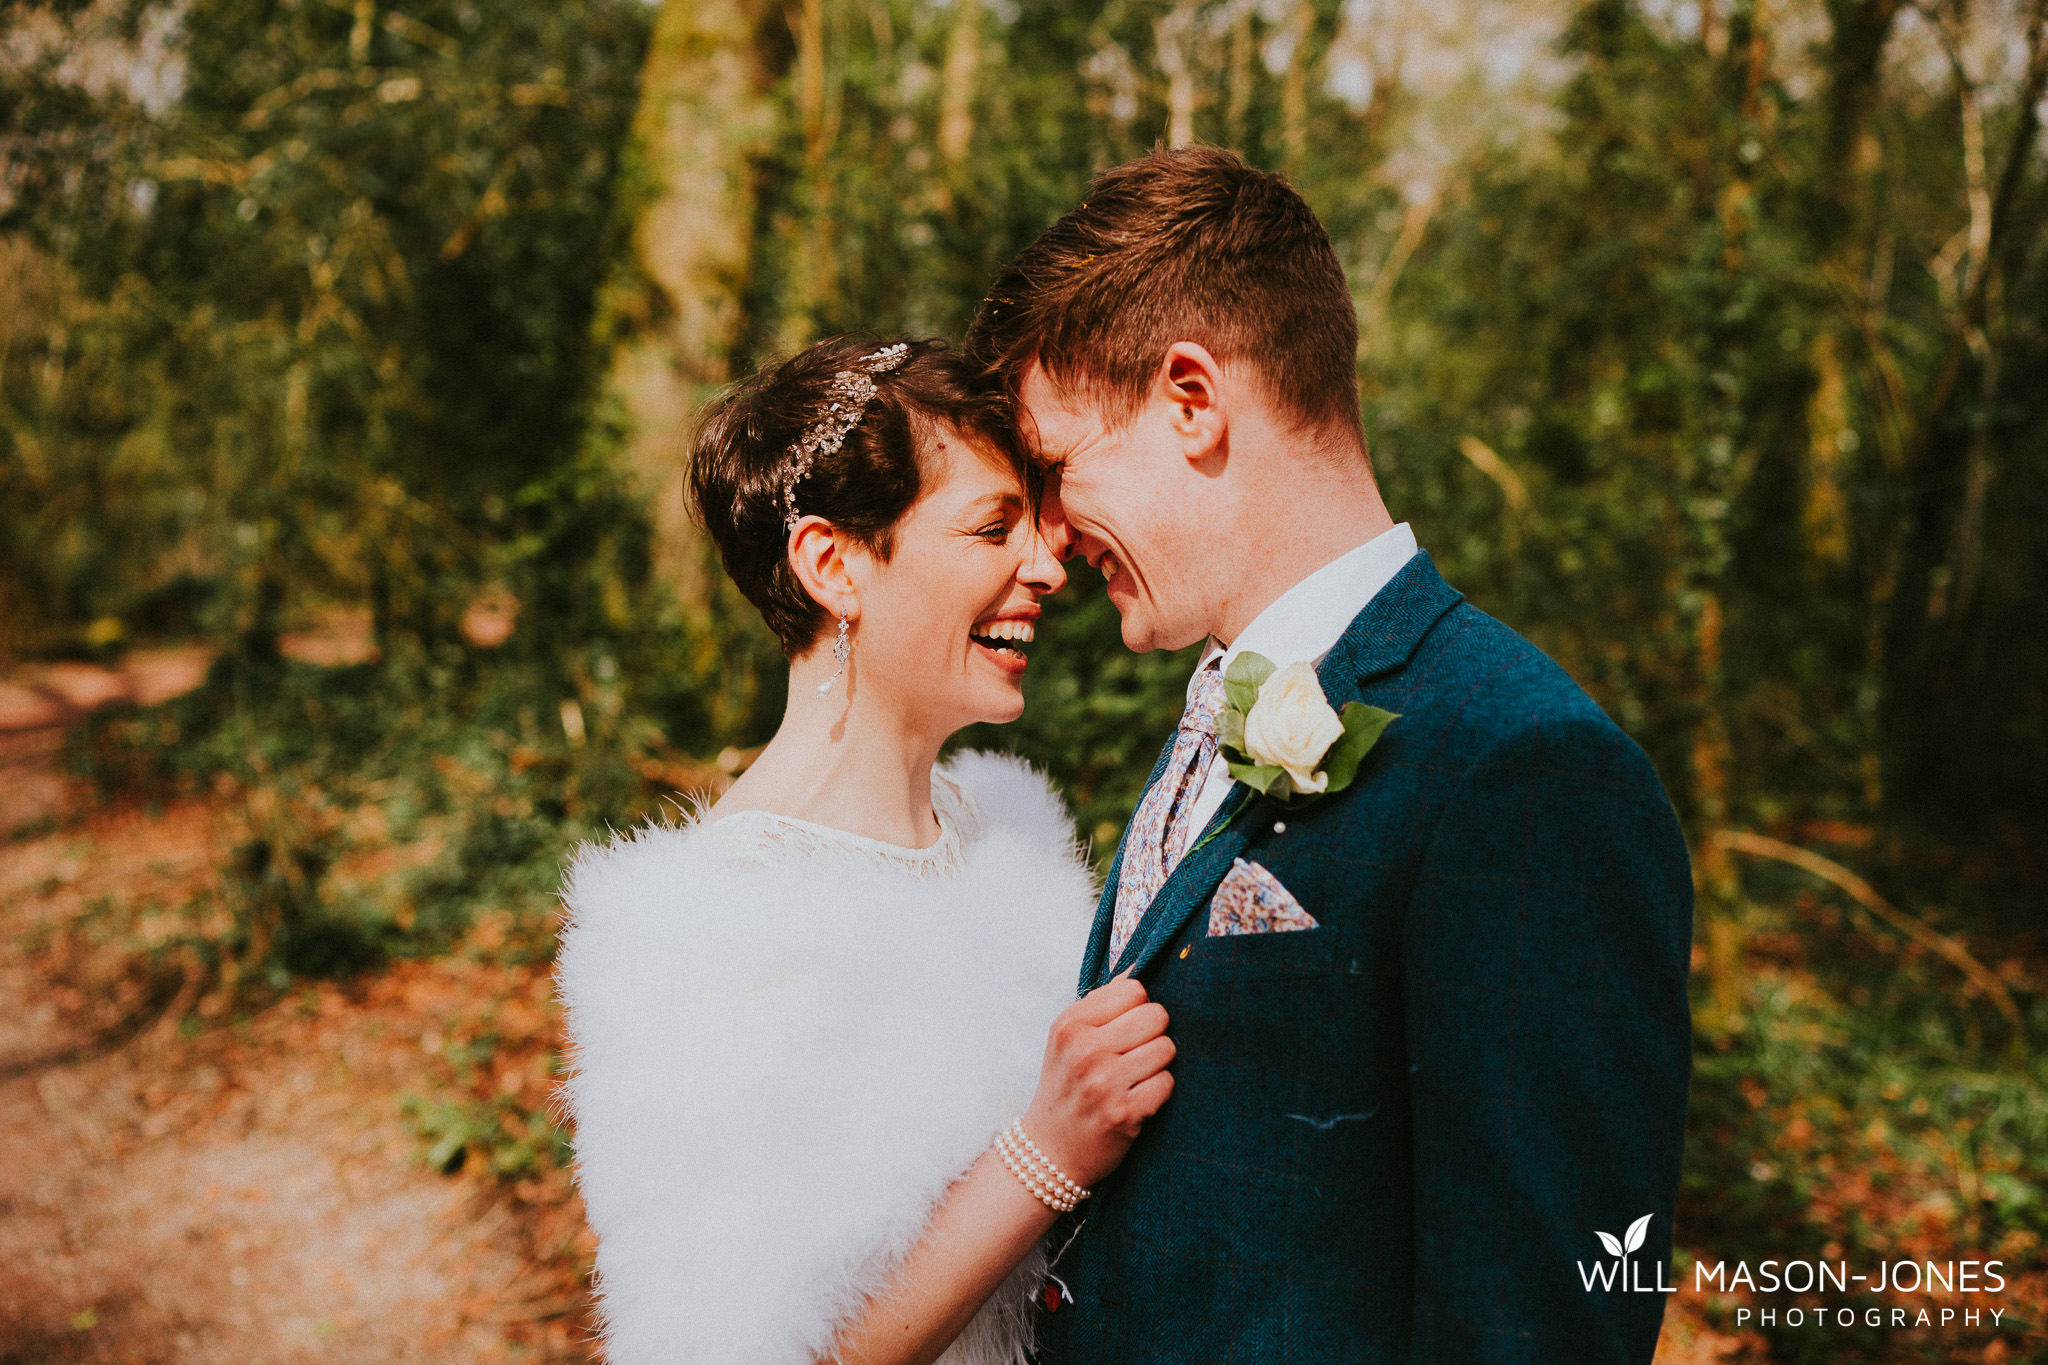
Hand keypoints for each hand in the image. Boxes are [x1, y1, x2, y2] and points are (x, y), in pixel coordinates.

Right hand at [1018, 973, 1174, 1189]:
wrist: (1048, 1151)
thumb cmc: (1065, 1087)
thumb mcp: (1068, 1038)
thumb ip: (1102, 1002)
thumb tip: (1138, 967)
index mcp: (1070, 1024)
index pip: (1134, 990)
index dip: (1136, 1009)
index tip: (1123, 1030)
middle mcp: (1085, 1050)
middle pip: (1156, 1015)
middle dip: (1152, 1034)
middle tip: (1133, 1055)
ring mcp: (1104, 1083)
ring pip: (1167, 1048)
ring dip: (1157, 1065)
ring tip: (1133, 1079)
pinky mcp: (1124, 1113)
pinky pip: (1167, 1083)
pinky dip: (1158, 1092)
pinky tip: (1137, 1100)